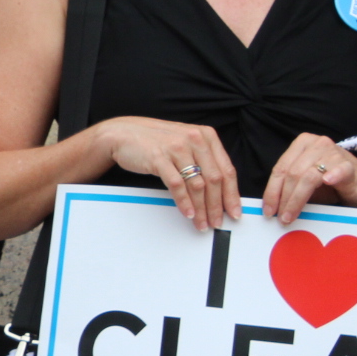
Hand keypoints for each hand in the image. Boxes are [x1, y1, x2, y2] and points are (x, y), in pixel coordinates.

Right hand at [95, 115, 240, 229]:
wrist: (122, 133)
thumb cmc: (154, 140)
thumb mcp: (185, 143)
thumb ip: (202, 159)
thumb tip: (219, 190)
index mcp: (206, 136)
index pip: (227, 170)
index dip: (232, 194)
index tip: (234, 211)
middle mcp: (194, 139)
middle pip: (214, 179)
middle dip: (217, 206)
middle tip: (217, 221)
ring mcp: (177, 148)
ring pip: (197, 184)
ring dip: (201, 208)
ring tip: (201, 222)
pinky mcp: (159, 158)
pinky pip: (177, 185)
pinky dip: (184, 202)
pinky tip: (187, 213)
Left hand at [262, 133, 356, 224]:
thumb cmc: (333, 184)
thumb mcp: (307, 184)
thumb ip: (290, 188)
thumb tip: (271, 207)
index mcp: (302, 145)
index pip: (280, 168)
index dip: (271, 191)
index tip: (268, 210)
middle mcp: (316, 144)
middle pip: (292, 173)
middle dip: (283, 198)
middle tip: (280, 217)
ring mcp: (333, 153)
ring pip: (308, 176)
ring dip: (297, 199)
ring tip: (291, 215)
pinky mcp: (349, 164)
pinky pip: (338, 170)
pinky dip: (333, 175)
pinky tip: (328, 182)